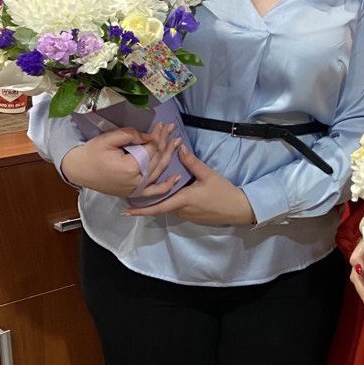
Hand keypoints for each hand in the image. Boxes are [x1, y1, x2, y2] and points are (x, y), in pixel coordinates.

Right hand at [62, 123, 180, 196]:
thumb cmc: (92, 153)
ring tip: (176, 142)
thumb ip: (130, 135)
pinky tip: (176, 178)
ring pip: (158, 171)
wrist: (79, 170)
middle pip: (156, 158)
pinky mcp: (134, 193)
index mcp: (131, 167)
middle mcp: (137, 180)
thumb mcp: (109, 139)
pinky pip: (153, 191)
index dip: (158, 135)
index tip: (163, 124)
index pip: (151, 148)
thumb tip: (149, 135)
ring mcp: (136, 189)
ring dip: (169, 156)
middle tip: (171, 128)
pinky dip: (165, 186)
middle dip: (165, 142)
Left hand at [122, 145, 255, 224]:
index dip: (140, 209)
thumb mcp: (208, 175)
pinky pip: (177, 207)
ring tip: (154, 187)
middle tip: (138, 188)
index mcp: (182, 200)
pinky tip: (173, 191)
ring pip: (168, 206)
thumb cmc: (223, 193)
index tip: (125, 211)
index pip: (156, 207)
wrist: (238, 209)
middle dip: (149, 199)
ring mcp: (187, 215)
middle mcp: (181, 210)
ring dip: (161, 198)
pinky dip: (171, 200)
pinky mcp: (192, 216)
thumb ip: (192, 163)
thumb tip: (179, 148)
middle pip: (160, 205)